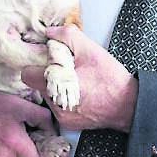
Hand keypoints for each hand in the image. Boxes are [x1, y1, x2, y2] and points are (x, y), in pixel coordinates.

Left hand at [21, 25, 138, 132]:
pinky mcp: (68, 124)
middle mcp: (54, 104)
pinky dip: (67, 99)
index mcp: (56, 85)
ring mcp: (61, 116)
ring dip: (59, 87)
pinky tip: (83, 94)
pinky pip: (59, 107)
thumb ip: (68, 36)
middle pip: (39, 85)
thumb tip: (50, 32)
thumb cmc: (111, 79)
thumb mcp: (91, 50)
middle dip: (50, 75)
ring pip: (49, 96)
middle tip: (70, 70)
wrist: (128, 105)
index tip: (51, 60)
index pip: (27, 74)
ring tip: (79, 82)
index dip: (38, 64)